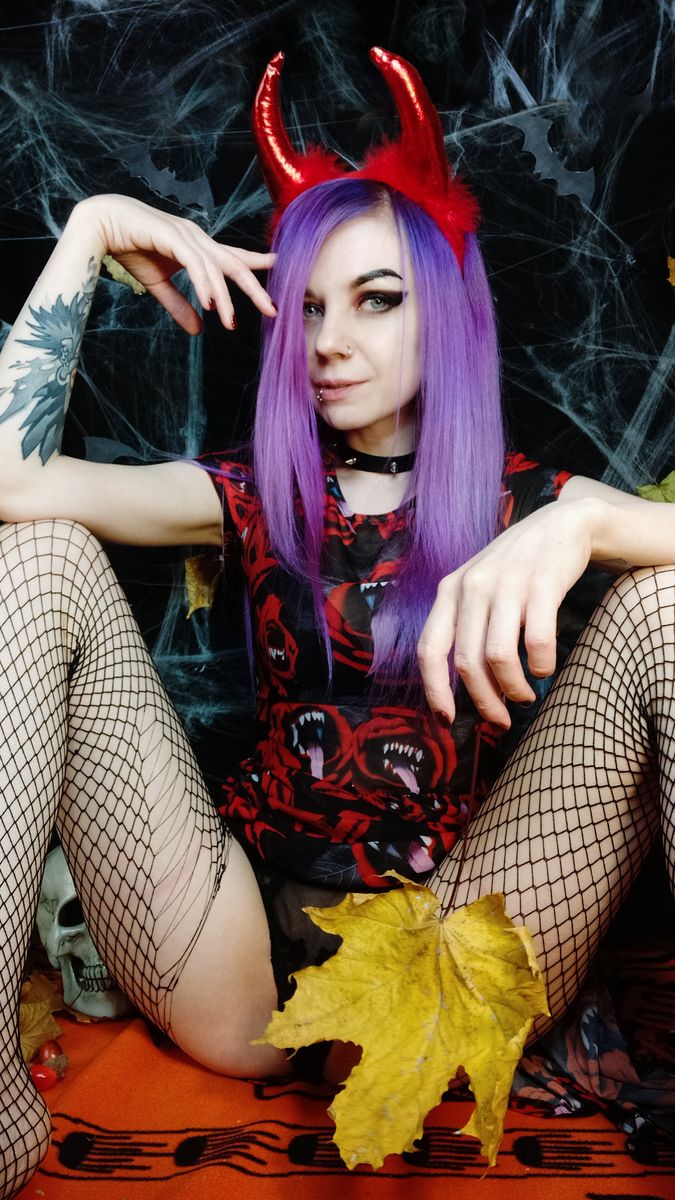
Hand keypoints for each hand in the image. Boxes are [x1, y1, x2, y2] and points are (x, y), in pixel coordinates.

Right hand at [69, 194, 275, 333]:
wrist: (101, 224)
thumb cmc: (129, 247)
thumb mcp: (158, 285)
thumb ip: (179, 305)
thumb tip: (198, 331)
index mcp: (196, 246)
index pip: (232, 256)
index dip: (255, 262)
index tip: (277, 267)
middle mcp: (197, 238)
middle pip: (233, 263)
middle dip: (254, 287)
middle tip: (272, 310)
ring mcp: (186, 235)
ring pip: (215, 268)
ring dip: (225, 298)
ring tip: (230, 323)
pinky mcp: (171, 236)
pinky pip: (195, 263)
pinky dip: (204, 284)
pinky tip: (210, 304)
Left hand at [417, 498, 601, 727]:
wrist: (563, 524)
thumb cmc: (518, 567)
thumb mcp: (479, 587)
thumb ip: (466, 626)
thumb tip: (465, 686)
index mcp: (449, 591)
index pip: (429, 650)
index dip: (434, 691)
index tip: (448, 722)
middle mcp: (472, 587)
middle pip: (467, 662)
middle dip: (484, 702)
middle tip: (500, 722)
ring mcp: (506, 584)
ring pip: (498, 657)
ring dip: (514, 688)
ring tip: (525, 696)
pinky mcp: (542, 583)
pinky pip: (536, 641)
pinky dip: (541, 665)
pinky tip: (545, 668)